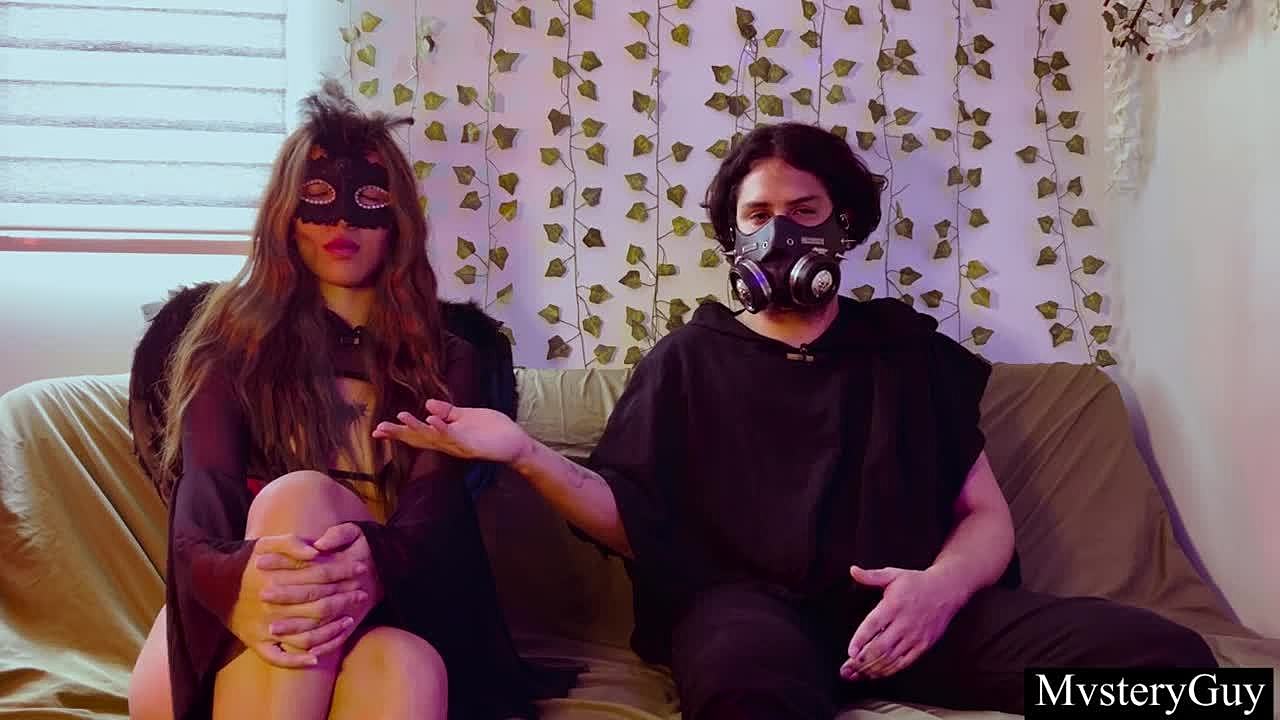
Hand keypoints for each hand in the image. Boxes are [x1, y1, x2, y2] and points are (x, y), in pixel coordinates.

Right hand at [229, 534, 366, 667]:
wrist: (211, 582)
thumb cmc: (245, 560)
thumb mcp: (266, 543)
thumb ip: (292, 544)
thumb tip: (317, 552)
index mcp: (277, 580)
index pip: (321, 578)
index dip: (344, 572)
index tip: (361, 569)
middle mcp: (272, 606)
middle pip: (319, 607)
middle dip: (345, 600)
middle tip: (362, 594)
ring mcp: (264, 628)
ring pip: (305, 636)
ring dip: (331, 631)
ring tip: (349, 620)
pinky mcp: (255, 643)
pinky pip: (279, 658)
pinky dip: (298, 661)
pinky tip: (317, 658)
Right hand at [373, 398, 531, 464]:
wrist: (515, 443)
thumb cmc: (492, 430)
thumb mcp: (466, 416)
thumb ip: (447, 412)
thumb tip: (427, 404)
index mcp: (445, 436)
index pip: (418, 434)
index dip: (399, 431)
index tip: (377, 429)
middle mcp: (448, 443)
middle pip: (420, 439)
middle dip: (399, 434)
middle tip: (378, 429)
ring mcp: (459, 445)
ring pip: (434, 438)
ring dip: (417, 428)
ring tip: (401, 418)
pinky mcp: (472, 445)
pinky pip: (454, 436)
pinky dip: (442, 428)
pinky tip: (431, 420)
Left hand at [840, 564, 965, 681]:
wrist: (947, 590)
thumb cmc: (917, 582)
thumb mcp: (893, 575)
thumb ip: (871, 576)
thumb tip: (852, 570)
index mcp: (894, 605)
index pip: (874, 625)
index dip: (861, 640)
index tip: (850, 652)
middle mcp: (904, 623)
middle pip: (881, 647)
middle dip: (861, 661)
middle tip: (846, 670)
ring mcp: (915, 636)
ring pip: (891, 658)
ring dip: (872, 669)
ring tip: (855, 675)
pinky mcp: (923, 645)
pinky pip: (904, 662)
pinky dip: (889, 670)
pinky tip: (876, 674)